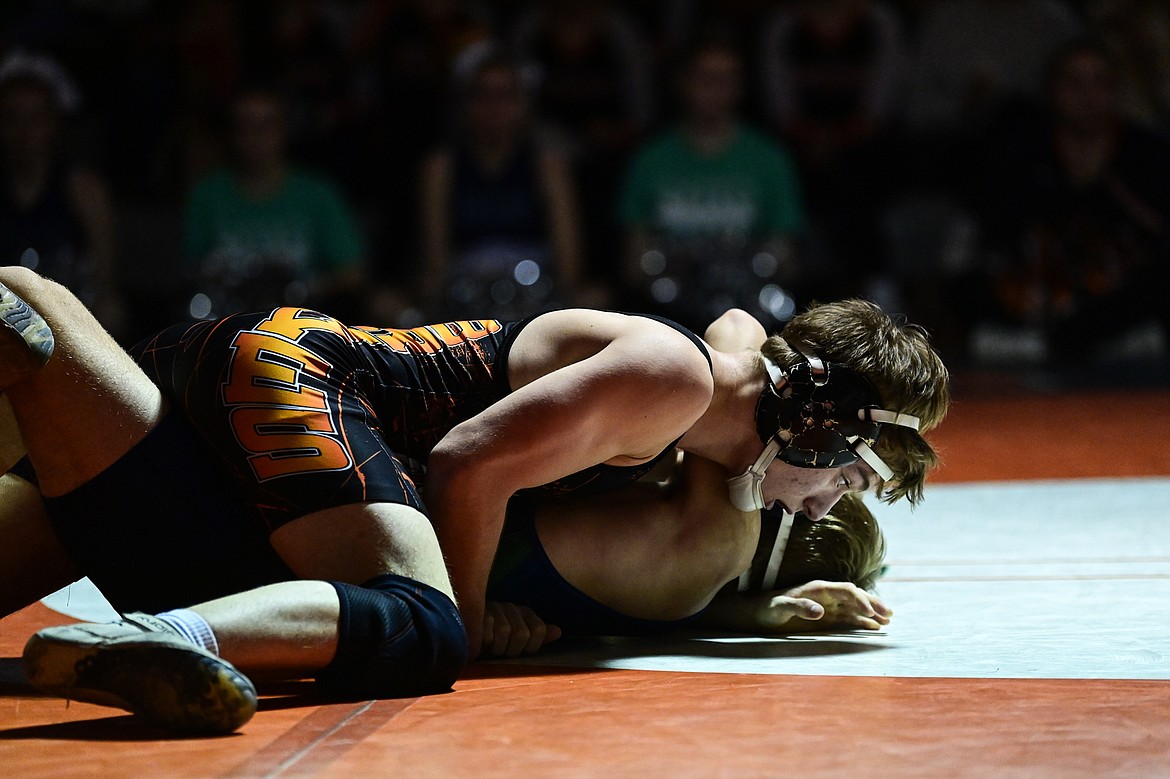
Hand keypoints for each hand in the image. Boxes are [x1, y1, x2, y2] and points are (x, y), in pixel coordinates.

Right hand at [481, 601, 562, 657]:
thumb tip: (558, 631)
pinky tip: (479, 644)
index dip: (530, 647)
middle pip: (522, 633)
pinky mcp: (476, 613)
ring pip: (504, 631)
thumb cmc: (496, 646)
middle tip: (502, 652)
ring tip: (490, 649)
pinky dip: (484, 644)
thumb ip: (537, 638)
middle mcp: (510, 607)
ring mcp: (493, 608)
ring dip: (497, 648)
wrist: (468, 642)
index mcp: (524, 613)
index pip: (539, 630)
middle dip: (512, 650)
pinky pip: (486, 632)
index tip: (519, 651)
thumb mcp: (519, 644)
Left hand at [750, 580, 892, 632]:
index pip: (846, 590)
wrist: (759, 614)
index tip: (871, 612)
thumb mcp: (780, 607)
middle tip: (889, 614)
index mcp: (818, 588)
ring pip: (855, 607)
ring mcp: (828, 607)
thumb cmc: (768, 609)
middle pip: (856, 596)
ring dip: (872, 612)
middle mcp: (826, 595)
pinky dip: (862, 622)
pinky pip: (848, 619)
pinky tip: (874, 627)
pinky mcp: (826, 619)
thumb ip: (799, 606)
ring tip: (888, 620)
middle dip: (873, 603)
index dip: (860, 599)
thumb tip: (821, 611)